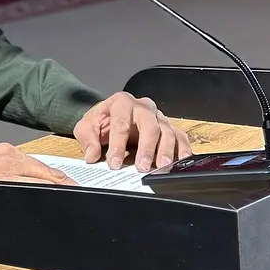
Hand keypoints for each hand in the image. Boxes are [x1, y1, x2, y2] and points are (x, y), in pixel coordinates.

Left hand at [73, 92, 192, 172]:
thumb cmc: (102, 121)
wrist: (112, 116)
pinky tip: (180, 162)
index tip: (114, 164)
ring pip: (167, 131)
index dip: (117, 145)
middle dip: (146, 147)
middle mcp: (143, 107)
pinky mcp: (169, 127)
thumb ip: (87, 139)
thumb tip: (92, 156)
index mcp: (121, 103)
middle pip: (149, 125)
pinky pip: (180, 137)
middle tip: (142, 167)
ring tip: (161, 167)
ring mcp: (158, 117)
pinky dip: (182, 149)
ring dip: (165, 151)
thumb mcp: (87, 126)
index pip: (121, 123)